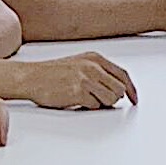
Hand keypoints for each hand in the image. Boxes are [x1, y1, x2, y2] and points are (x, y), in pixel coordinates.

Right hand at [15, 52, 136, 111]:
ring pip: (110, 99)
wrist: (31, 77)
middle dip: (112, 98)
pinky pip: (95, 106)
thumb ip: (98, 72)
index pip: (122, 74)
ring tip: (85, 99)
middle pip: (119, 89)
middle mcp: (93, 66)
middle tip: (99, 100)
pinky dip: (88, 107)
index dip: (131, 89)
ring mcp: (86, 78)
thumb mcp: (79, 64)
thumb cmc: (51, 73)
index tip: (134, 99)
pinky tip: (76, 100)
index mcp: (95, 58)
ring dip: (101, 103)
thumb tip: (116, 89)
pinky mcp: (79, 92)